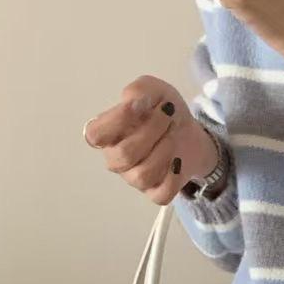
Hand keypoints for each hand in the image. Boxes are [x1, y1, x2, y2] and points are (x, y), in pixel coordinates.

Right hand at [82, 76, 221, 206]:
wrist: (189, 131)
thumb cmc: (163, 110)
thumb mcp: (153, 89)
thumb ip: (139, 91)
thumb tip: (134, 103)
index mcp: (107, 134)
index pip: (95, 134)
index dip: (117, 119)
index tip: (139, 105)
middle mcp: (116, 158)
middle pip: (124, 155)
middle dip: (152, 131)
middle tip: (168, 116)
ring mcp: (133, 177)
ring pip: (142, 175)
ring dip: (165, 150)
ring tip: (173, 134)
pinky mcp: (155, 192)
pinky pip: (161, 194)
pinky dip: (173, 177)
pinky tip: (178, 161)